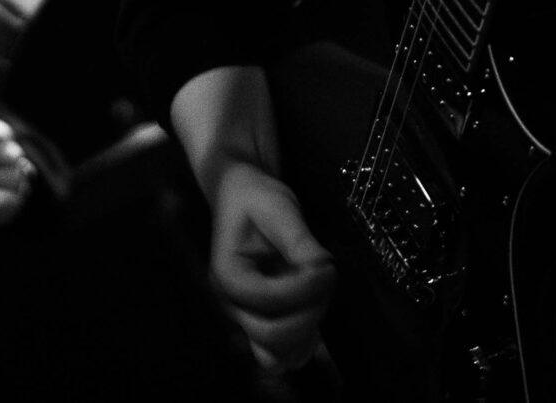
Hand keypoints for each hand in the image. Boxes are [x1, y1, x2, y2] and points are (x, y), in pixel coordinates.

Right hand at [207, 159, 336, 373]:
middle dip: (308, 312)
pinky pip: (280, 354)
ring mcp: (244, 318)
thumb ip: (299, 240)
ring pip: (274, 356)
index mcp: (227, 274)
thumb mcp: (279, 208)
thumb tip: (322, 265)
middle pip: (270, 335)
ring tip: (320, 297)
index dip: (304, 287)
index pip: (267, 298)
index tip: (327, 265)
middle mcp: (231, 304)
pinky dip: (301, 343)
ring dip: (306, 333)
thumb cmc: (257, 200)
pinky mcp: (259, 323)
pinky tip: (314, 311)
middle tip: (326, 282)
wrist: (244, 199)